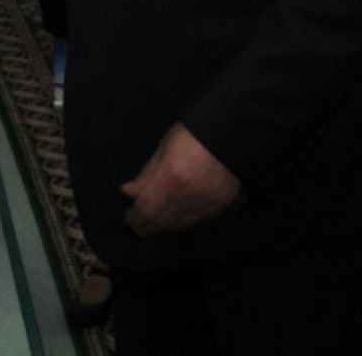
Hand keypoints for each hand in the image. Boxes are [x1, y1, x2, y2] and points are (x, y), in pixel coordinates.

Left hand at [120, 123, 240, 235]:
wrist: (233, 134)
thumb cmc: (194, 135)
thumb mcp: (164, 148)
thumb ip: (146, 174)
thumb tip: (128, 192)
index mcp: (170, 178)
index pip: (146, 208)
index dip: (135, 216)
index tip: (128, 218)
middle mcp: (187, 196)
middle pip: (161, 220)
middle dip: (146, 225)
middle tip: (136, 227)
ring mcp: (205, 203)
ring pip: (178, 224)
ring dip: (162, 227)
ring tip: (151, 227)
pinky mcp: (220, 206)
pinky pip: (195, 221)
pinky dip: (180, 224)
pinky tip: (173, 222)